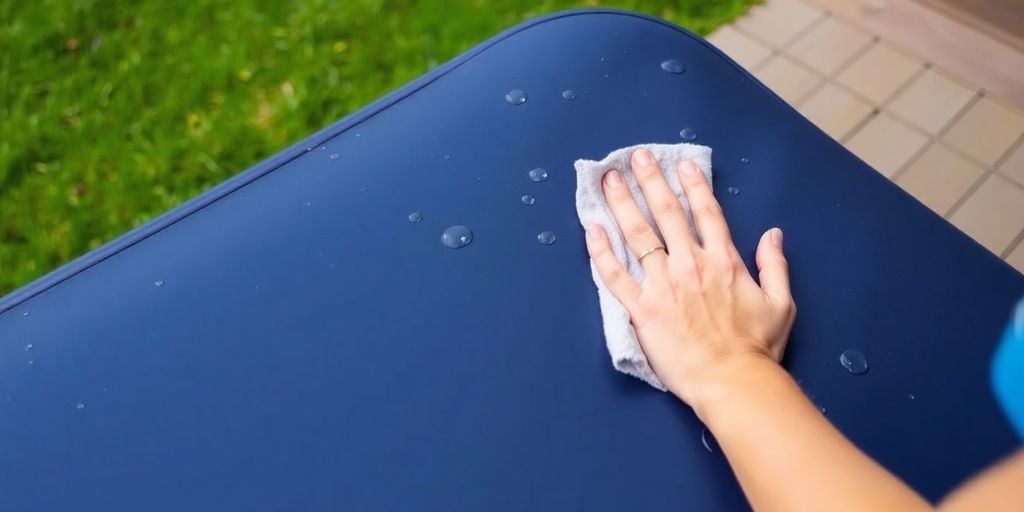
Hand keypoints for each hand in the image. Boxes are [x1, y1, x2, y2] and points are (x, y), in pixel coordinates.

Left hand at [584, 149, 795, 407]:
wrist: (732, 380)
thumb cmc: (757, 347)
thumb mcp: (781, 303)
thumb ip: (775, 265)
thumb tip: (773, 234)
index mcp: (724, 261)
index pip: (706, 213)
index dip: (693, 186)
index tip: (681, 166)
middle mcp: (691, 265)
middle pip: (667, 214)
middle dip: (650, 182)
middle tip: (636, 158)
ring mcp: (663, 285)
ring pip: (638, 236)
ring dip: (622, 204)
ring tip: (609, 180)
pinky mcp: (641, 308)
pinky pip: (615, 275)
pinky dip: (601, 251)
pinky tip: (591, 229)